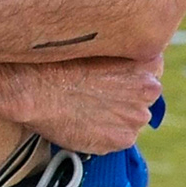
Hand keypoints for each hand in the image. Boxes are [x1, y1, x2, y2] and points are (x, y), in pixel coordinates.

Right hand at [17, 55, 163, 154]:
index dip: (128, 75)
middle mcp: (150, 89)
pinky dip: (103, 135)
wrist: (34, 89)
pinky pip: (117, 139)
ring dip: (114, 118)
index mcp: (148, 60)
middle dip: (125, 98)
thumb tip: (120, 67)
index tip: (112, 78)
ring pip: (130, 119)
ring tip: (84, 110)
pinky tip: (82, 123)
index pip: (150, 70)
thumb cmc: (56, 63)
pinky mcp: (122, 139)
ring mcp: (137, 116)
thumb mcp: (95, 47)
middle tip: (96, 95)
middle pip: (143, 97)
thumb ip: (118, 57)